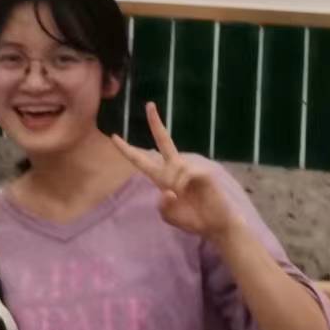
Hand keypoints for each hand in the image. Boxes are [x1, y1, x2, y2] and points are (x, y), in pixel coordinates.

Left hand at [114, 103, 242, 239]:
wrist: (216, 225)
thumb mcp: (168, 215)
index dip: (127, 150)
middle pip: (163, 141)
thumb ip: (162, 205)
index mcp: (162, 178)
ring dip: (174, 183)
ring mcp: (190, 168)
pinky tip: (189, 191)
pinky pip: (186, 171)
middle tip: (149, 104)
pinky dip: (184, 182)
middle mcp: (175, 169)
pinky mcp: (204, 171)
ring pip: (173, 166)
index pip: (142, 160)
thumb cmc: (193, 219)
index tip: (113, 136)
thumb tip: (168, 190)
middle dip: (155, 123)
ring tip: (183, 196)